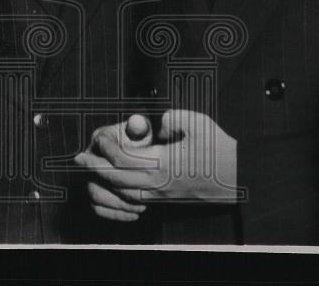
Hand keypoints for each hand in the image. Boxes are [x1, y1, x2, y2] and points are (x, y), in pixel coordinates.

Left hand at [75, 110, 237, 218]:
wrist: (239, 176)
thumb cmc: (220, 149)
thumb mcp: (198, 123)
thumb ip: (172, 118)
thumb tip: (155, 124)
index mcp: (164, 163)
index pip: (124, 157)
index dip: (107, 147)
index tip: (99, 137)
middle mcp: (159, 182)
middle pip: (117, 178)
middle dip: (96, 168)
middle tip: (79, 159)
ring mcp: (162, 193)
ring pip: (124, 193)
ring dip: (105, 182)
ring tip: (92, 171)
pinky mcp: (167, 198)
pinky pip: (136, 200)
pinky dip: (120, 193)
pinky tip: (115, 185)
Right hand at [84, 115, 151, 221]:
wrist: (137, 148)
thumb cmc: (140, 138)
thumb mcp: (142, 130)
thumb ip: (139, 127)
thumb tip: (138, 123)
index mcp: (100, 138)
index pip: (103, 150)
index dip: (119, 161)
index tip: (142, 170)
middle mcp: (91, 157)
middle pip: (96, 176)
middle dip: (118, 188)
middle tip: (141, 196)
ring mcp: (90, 175)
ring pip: (95, 195)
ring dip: (118, 204)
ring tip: (140, 206)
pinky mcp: (94, 190)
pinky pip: (98, 208)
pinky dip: (114, 214)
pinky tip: (134, 214)